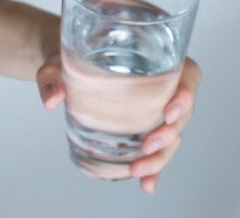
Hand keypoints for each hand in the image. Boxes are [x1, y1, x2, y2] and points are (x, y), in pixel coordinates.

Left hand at [36, 55, 201, 194]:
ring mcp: (154, 109)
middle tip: (147, 146)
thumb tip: (52, 99)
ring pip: (172, 135)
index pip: (187, 75)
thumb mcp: (57, 62)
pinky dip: (153, 168)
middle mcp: (161, 86)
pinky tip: (146, 183)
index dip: (186, 95)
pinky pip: (156, 149)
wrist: (64, 68)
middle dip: (169, 134)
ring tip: (139, 170)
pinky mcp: (142, 127)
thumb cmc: (69, 57)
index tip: (169, 112)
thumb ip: (52, 76)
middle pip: (181, 113)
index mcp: (155, 60)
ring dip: (160, 157)